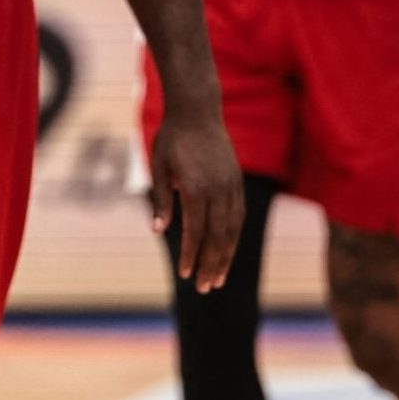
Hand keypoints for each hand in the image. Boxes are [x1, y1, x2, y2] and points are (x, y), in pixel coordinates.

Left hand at [150, 107, 244, 291]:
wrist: (197, 110)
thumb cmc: (172, 138)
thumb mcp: (159, 166)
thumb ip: (162, 200)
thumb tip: (160, 231)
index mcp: (196, 188)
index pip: (195, 232)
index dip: (191, 255)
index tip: (186, 275)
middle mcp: (218, 190)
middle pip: (218, 237)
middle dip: (211, 265)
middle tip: (206, 288)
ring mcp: (231, 186)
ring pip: (232, 229)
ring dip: (226, 256)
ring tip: (218, 278)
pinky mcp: (236, 182)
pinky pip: (239, 216)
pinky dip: (234, 237)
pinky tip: (228, 251)